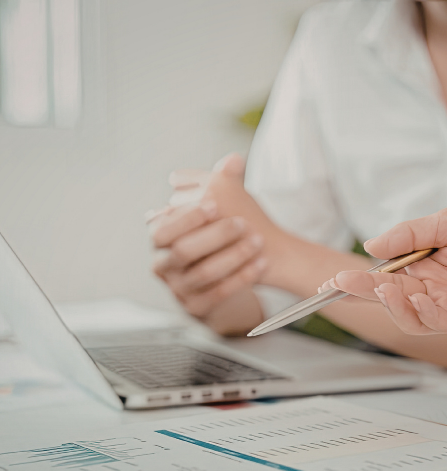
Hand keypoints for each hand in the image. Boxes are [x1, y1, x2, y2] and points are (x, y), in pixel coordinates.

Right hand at [151, 154, 283, 319]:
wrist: (219, 281)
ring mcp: (177, 289)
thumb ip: (222, 185)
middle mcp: (162, 266)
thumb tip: (234, 159)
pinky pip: (219, 294)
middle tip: (241, 224)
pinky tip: (260, 264)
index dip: (187, 217)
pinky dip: (241, 277)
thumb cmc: (214, 241)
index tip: (214, 205)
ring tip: (257, 242)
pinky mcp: (196, 307)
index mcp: (159, 240)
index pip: (163, 229)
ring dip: (232, 256)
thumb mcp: (215, 214)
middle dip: (213, 236)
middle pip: (183, 251)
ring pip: (203, 273)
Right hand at [321, 205, 446, 334]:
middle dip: (365, 293)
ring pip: (410, 316)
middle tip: (344, 284)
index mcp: (423, 266)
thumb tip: (371, 245)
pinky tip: (417, 298)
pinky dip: (424, 314)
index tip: (333, 280)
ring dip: (392, 305)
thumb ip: (411, 234)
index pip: (382, 277)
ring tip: (384, 288)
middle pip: (389, 298)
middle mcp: (432, 289)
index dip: (358, 282)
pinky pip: (440, 323)